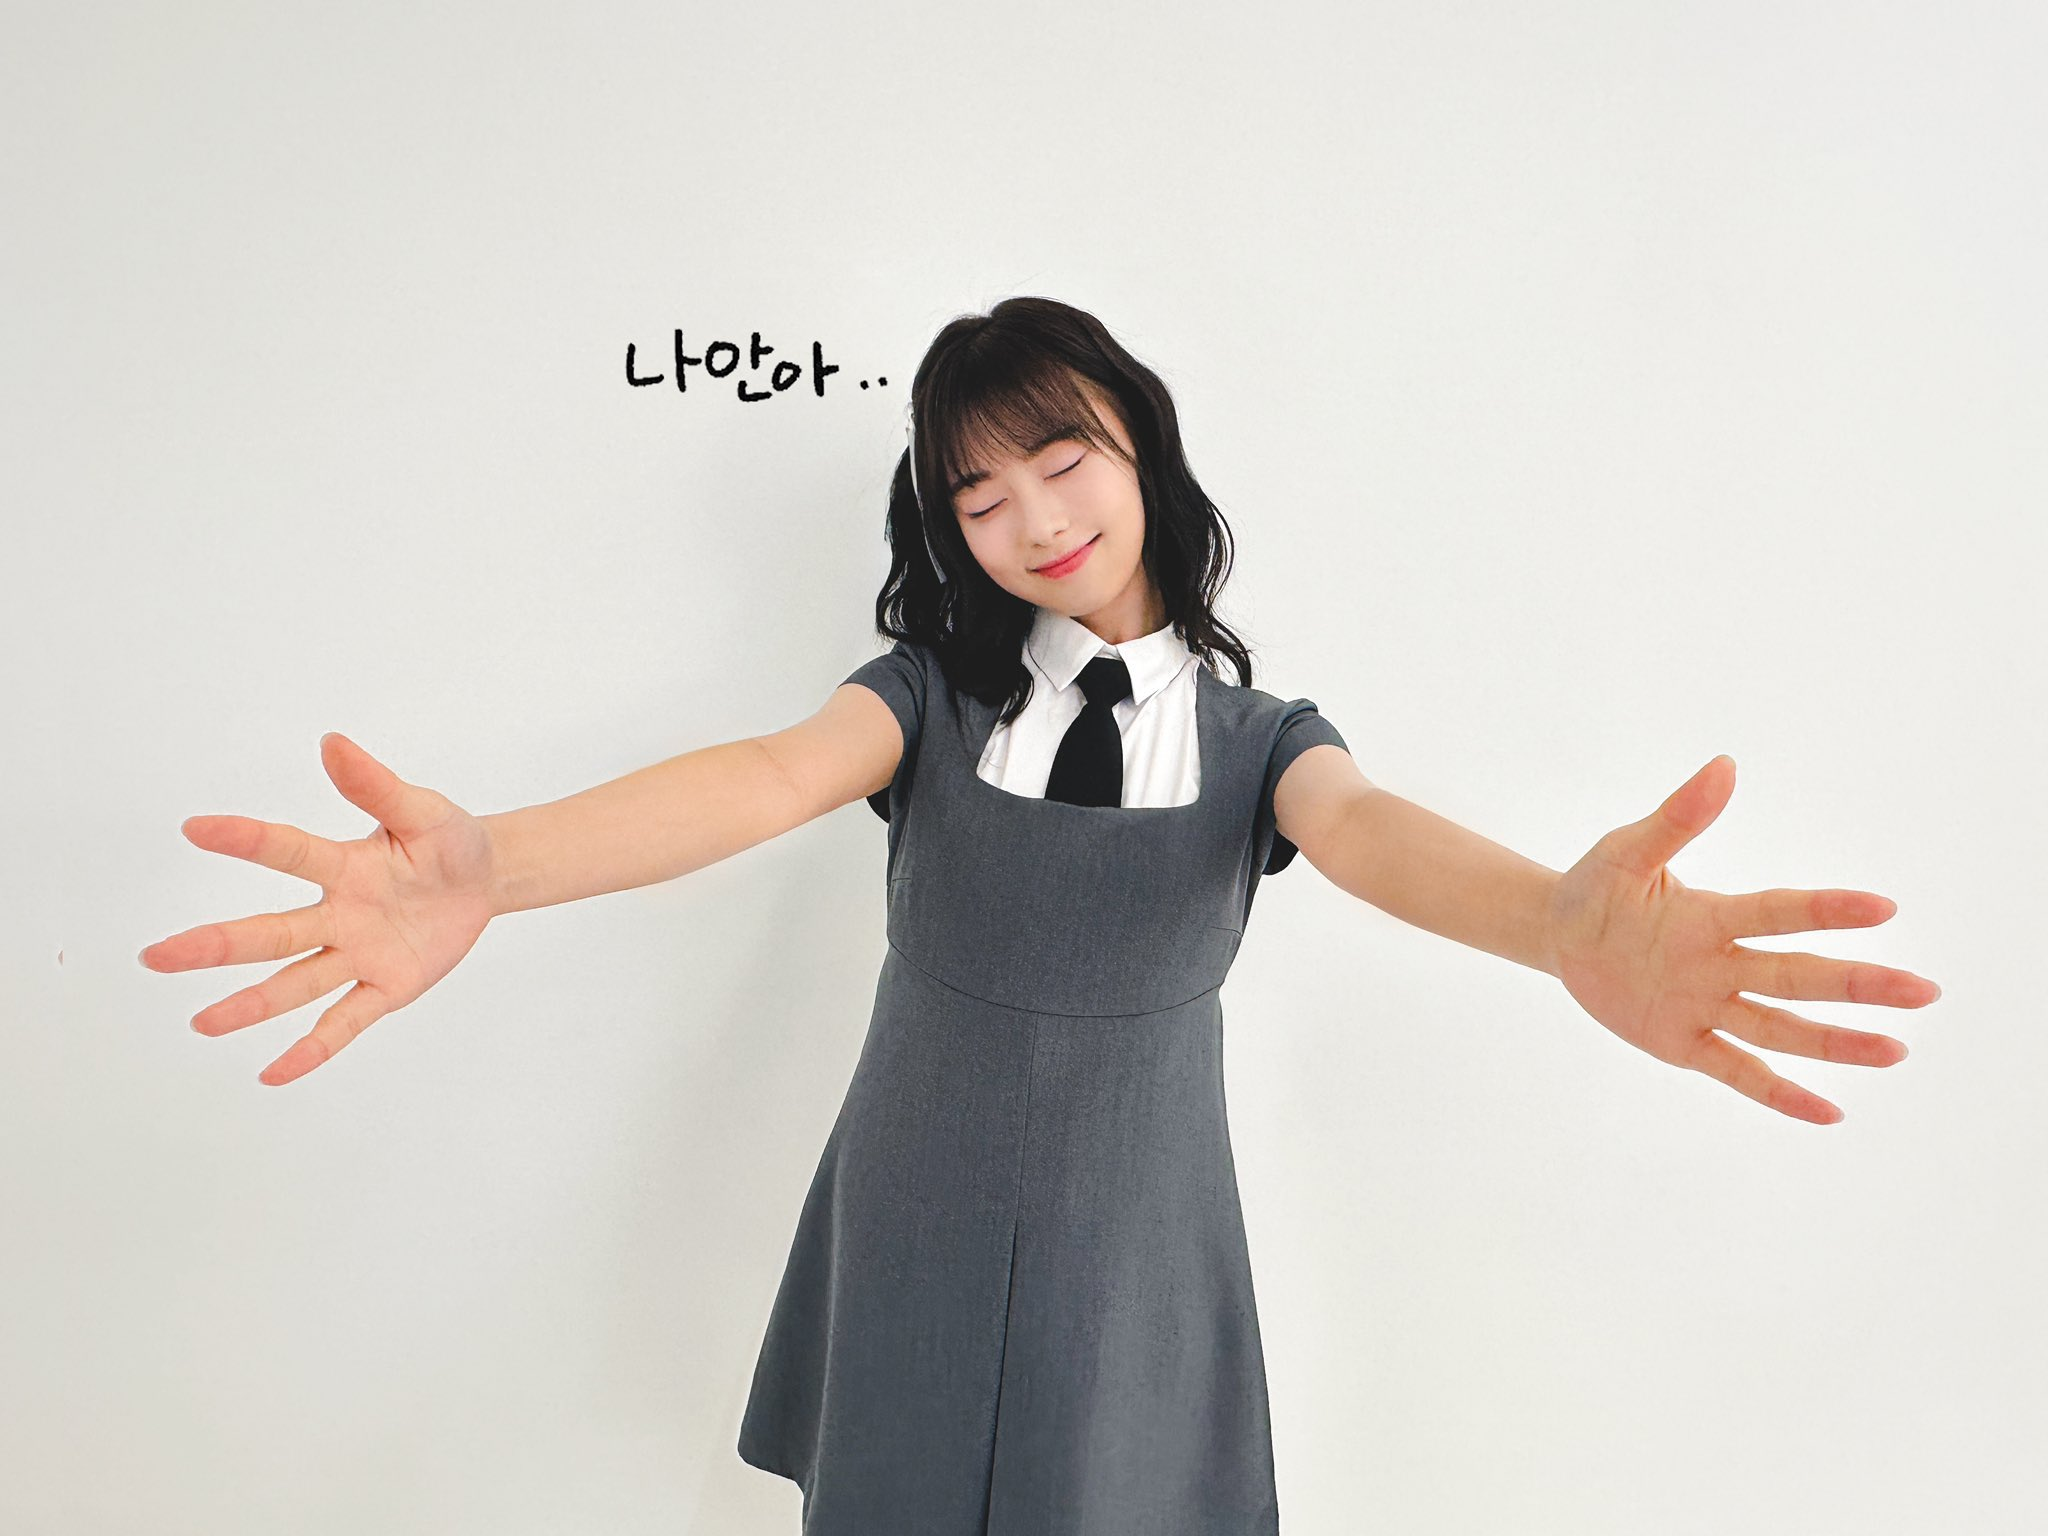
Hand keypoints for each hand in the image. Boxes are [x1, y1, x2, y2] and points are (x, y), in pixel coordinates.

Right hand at [140, 732, 498, 1085]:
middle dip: (217, 946)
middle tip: (156, 956)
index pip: (289, 853)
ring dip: (251, 1004)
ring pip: (296, 983)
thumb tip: (332, 742)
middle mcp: (339, 914)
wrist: (485, 879)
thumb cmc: (448, 840)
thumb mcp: (422, 810)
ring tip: (202, 1023)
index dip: (247, 841)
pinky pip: (346, 1022)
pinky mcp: (386, 986)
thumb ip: (377, 785)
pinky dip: (314, 1049)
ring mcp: (359, 954)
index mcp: (345, 866)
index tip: (195, 828)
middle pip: (273, 934)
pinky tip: (275, 1074)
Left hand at [1546, 755, 1938, 1123]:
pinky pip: (1736, 1071)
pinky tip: (1829, 1112)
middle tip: (1926, 991)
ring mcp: (1706, 1005)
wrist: (1560, 935)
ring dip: (1836, 1042)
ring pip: (1781, 1029)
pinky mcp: (1682, 1043)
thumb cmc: (1598, 887)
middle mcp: (1722, 963)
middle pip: (1798, 976)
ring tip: (1897, 1052)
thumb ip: (1676, 818)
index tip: (1884, 907)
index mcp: (1713, 914)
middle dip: (1859, 984)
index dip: (1826, 910)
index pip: (1778, 912)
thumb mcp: (1627, 852)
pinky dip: (1778, 1093)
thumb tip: (1723, 765)